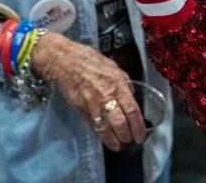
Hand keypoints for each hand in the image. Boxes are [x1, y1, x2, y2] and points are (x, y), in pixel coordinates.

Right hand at [31, 32, 144, 149]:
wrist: (65, 61)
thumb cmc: (89, 60)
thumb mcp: (113, 66)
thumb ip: (124, 81)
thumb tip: (130, 94)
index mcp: (118, 84)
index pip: (132, 109)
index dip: (138, 125)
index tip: (141, 134)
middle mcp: (106, 95)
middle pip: (120, 122)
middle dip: (127, 135)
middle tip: (131, 140)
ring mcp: (92, 104)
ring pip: (106, 127)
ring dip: (114, 139)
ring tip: (119, 145)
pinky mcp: (81, 109)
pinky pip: (93, 125)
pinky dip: (101, 135)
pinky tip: (106, 140)